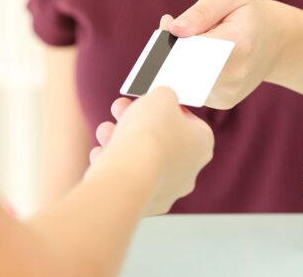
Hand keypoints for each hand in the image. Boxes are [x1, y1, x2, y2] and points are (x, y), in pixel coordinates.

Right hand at [90, 87, 213, 214]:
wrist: (128, 175)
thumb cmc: (150, 132)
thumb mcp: (161, 95)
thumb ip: (164, 95)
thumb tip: (161, 100)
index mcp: (202, 146)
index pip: (191, 124)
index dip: (169, 109)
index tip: (151, 103)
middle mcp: (188, 173)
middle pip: (162, 141)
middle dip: (137, 123)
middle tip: (120, 110)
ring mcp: (166, 192)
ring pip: (141, 161)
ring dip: (120, 141)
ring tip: (104, 131)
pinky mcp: (142, 206)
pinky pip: (127, 180)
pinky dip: (113, 166)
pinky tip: (100, 156)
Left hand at [160, 0, 290, 109]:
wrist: (274, 42)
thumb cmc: (246, 16)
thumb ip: (200, 11)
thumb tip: (174, 29)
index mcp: (238, 43)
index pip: (194, 48)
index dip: (174, 41)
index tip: (168, 29)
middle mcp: (235, 74)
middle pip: (187, 69)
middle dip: (172, 55)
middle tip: (171, 37)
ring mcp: (229, 92)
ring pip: (186, 81)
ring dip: (179, 65)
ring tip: (192, 47)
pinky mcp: (222, 102)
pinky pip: (192, 90)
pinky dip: (188, 76)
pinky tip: (199, 63)